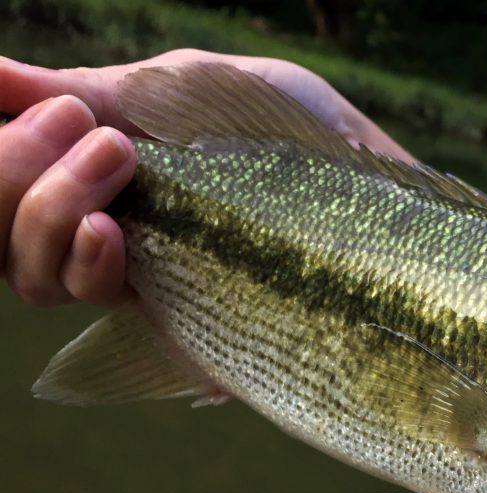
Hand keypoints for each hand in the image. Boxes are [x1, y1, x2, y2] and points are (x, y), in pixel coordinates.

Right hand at [0, 49, 413, 307]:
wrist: (363, 164)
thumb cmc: (282, 122)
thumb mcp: (179, 87)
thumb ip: (86, 91)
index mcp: (97, 182)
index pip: (4, 198)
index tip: (44, 113)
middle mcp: (109, 237)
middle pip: (8, 247)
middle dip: (18, 180)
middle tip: (90, 131)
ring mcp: (146, 281)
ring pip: (42, 280)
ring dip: (51, 212)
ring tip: (118, 156)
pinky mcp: (187, 321)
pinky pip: (107, 312)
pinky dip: (89, 265)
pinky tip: (113, 231)